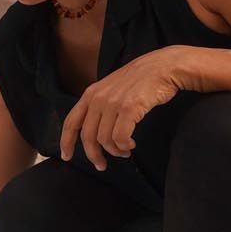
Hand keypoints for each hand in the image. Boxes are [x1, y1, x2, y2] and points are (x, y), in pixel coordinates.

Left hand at [59, 47, 187, 170]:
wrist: (164, 66)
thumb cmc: (141, 80)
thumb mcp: (112, 88)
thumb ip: (100, 104)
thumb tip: (95, 130)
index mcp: (91, 94)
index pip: (71, 122)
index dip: (66, 142)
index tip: (66, 156)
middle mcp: (98, 98)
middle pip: (88, 136)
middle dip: (94, 155)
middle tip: (102, 165)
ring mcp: (113, 103)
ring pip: (105, 139)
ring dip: (115, 151)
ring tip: (124, 151)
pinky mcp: (129, 108)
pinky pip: (120, 137)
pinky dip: (124, 145)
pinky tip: (130, 145)